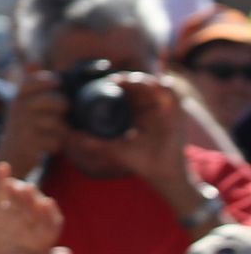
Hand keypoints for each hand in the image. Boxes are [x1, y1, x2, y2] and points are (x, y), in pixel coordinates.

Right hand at [0, 70, 69, 177]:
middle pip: (55, 102)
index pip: (34, 81)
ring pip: (57, 123)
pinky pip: (55, 141)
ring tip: (56, 131)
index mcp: (17, 96)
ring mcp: (23, 127)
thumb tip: (33, 61)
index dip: (49, 80)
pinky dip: (56, 144)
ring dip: (61, 129)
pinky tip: (49, 144)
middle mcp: (18, 109)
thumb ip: (29, 83)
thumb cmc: (22, 126)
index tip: (58, 83)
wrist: (10, 155)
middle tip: (63, 111)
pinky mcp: (29, 144)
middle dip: (64, 106)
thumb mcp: (21, 103)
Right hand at [0, 161, 71, 253]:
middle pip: (35, 207)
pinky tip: (2, 167)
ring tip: (14, 186)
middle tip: (28, 192)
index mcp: (42, 241)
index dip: (51, 214)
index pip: (51, 223)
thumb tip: (67, 253)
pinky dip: (0, 180)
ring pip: (19, 197)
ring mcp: (11, 216)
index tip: (47, 205)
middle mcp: (30, 226)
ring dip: (19, 189)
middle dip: (33, 199)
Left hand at [69, 73, 190, 194]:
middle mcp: (148, 106)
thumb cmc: (140, 160)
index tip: (107, 82)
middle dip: (129, 79)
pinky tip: (160, 84)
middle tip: (116, 80)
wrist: (162, 174)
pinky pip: (173, 96)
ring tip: (133, 81)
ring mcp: (163, 109)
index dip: (117, 83)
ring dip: (145, 81)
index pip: (126, 91)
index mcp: (134, 111)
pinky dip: (167, 88)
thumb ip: (99, 143)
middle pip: (139, 85)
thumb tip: (77, 138)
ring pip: (154, 86)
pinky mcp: (176, 114)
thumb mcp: (116, 149)